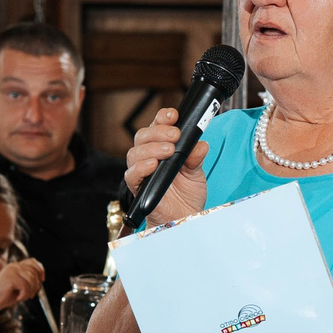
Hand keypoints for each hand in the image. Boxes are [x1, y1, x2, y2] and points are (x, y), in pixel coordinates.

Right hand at [0, 256, 45, 332]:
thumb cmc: (3, 296)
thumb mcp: (18, 286)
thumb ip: (27, 280)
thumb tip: (40, 279)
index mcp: (14, 266)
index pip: (32, 262)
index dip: (40, 269)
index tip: (42, 279)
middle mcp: (13, 266)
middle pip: (34, 272)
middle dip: (36, 286)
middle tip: (30, 295)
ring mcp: (12, 271)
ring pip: (32, 280)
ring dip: (30, 291)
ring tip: (22, 297)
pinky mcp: (10, 278)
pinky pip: (26, 287)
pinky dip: (24, 295)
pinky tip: (18, 298)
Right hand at [124, 108, 210, 223]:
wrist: (184, 218)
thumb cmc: (187, 194)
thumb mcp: (197, 173)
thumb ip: (196, 158)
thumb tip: (201, 145)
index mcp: (162, 147)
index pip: (157, 126)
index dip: (163, 117)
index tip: (174, 115)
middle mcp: (148, 156)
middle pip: (143, 136)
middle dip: (159, 131)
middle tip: (175, 135)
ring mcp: (141, 172)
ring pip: (134, 153)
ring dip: (151, 148)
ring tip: (168, 151)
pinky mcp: (137, 188)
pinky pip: (131, 175)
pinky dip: (141, 168)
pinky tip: (153, 165)